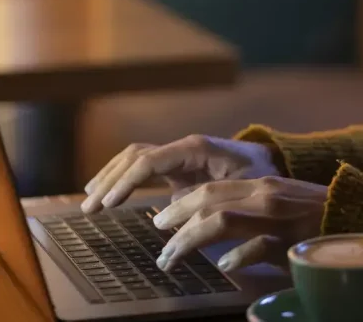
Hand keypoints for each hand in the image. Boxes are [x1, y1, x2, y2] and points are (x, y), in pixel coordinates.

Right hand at [82, 135, 280, 212]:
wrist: (274, 164)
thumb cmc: (262, 177)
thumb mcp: (242, 189)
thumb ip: (208, 199)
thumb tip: (168, 215)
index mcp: (195, 149)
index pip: (148, 160)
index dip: (124, 182)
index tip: (107, 204)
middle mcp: (182, 147)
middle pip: (134, 156)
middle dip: (109, 179)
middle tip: (89, 207)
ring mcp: (179, 154)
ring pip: (134, 158)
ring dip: (110, 177)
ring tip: (89, 200)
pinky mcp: (178, 165)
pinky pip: (143, 167)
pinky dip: (123, 177)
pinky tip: (109, 194)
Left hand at [152, 176, 326, 271]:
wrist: (360, 217)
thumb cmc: (315, 216)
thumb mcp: (279, 205)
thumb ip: (246, 209)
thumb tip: (207, 222)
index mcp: (260, 185)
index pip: (209, 189)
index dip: (179, 205)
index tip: (160, 222)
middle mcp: (265, 195)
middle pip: (207, 200)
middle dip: (174, 222)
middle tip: (158, 245)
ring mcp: (279, 217)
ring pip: (222, 220)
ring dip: (189, 240)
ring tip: (172, 259)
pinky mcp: (294, 240)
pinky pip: (259, 246)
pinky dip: (238, 255)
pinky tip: (224, 265)